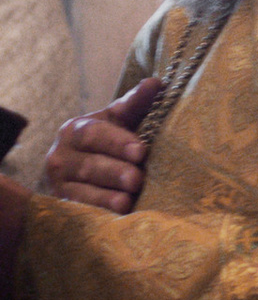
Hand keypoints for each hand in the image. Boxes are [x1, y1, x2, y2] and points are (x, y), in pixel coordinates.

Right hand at [43, 81, 161, 214]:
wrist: (77, 171)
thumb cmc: (107, 141)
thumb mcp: (118, 121)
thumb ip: (135, 104)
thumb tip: (156, 83)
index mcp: (76, 129)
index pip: (94, 134)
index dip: (117, 142)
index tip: (140, 152)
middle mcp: (61, 154)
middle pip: (89, 164)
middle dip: (115, 172)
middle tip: (137, 180)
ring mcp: (58, 181)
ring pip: (82, 189)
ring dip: (106, 196)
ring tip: (127, 201)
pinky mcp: (61, 203)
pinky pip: (78, 208)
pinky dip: (96, 211)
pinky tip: (114, 216)